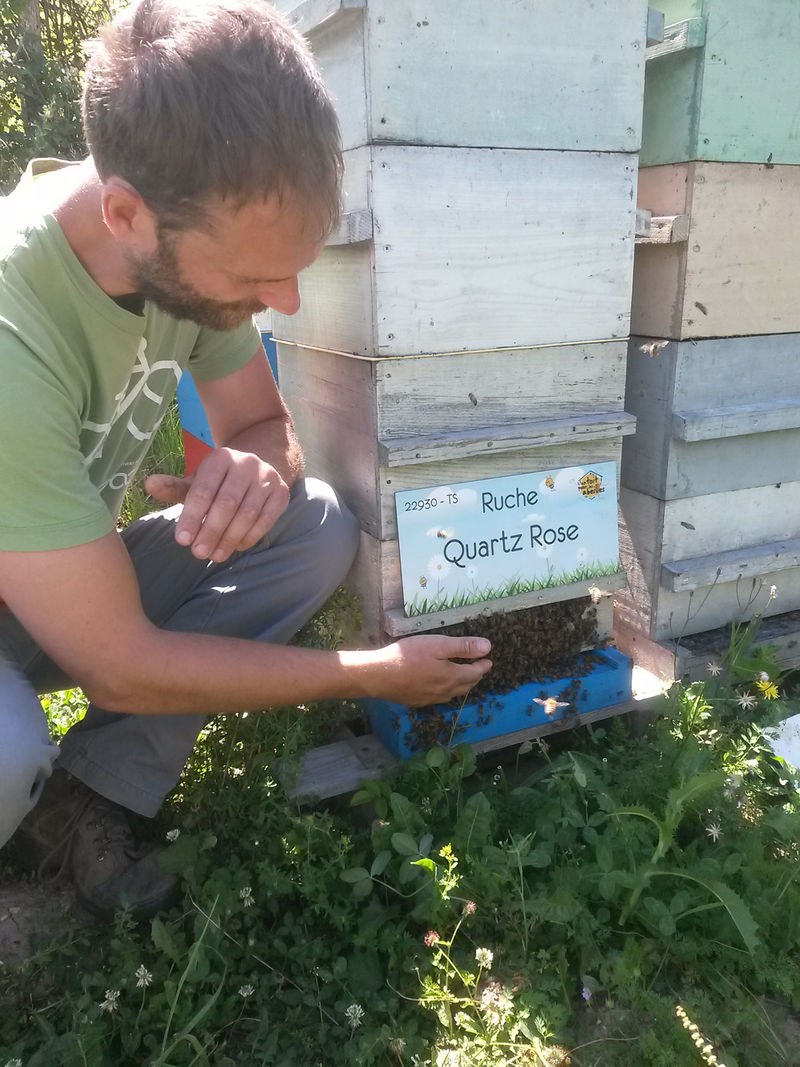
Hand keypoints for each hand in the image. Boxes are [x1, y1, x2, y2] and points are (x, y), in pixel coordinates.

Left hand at [145, 447, 289, 561]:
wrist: (257, 470)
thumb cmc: (219, 481)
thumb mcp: (197, 481)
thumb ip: (174, 487)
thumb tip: (148, 485)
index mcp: (221, 457)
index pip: (204, 490)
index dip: (192, 516)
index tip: (181, 540)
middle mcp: (247, 463)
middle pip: (227, 503)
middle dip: (210, 531)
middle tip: (198, 553)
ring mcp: (267, 478)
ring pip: (247, 514)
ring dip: (229, 538)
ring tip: (215, 555)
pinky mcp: (282, 493)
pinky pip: (266, 520)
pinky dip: (249, 537)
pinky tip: (235, 547)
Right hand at [369, 634, 491, 706]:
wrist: (379, 675)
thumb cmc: (408, 656)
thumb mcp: (438, 645)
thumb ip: (463, 647)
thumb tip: (488, 648)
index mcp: (453, 677)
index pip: (476, 672)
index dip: (483, 665)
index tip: (488, 660)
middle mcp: (445, 692)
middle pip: (467, 685)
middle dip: (475, 676)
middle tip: (478, 667)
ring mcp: (431, 699)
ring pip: (453, 693)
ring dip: (462, 685)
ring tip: (463, 676)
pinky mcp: (418, 701)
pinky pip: (439, 697)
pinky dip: (447, 690)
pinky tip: (440, 686)